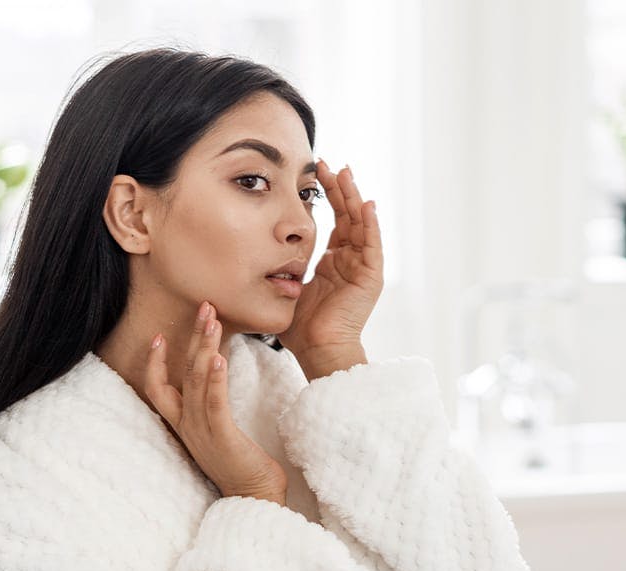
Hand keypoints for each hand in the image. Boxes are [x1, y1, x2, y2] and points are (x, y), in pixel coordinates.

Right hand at [145, 301, 287, 503]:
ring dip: (204, 347)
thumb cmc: (242, 465)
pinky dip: (214, 379)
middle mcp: (188, 426)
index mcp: (184, 425)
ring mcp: (202, 431)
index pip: (157, 389)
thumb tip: (216, 382)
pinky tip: (218, 358)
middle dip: (192, 338)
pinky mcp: (222, 437)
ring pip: (196, 381)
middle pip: (181, 373)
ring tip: (212, 320)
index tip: (159, 335)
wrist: (254, 497)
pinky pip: (214, 403)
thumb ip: (213, 408)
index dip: (154, 362)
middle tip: (204, 307)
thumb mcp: (220, 433)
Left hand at [275, 160, 383, 366]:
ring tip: (346, 173)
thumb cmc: (300, 329)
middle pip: (348, 216)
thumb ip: (280, 273)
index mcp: (332, 264)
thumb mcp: (287, 290)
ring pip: (361, 224)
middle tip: (329, 164)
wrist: (317, 350)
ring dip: (354, 198)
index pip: (334, 222)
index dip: (327, 198)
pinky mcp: (370, 277)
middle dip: (339, 189)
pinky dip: (371, 224)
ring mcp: (362, 268)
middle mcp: (349, 262)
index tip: (315, 174)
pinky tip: (366, 204)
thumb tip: (252, 261)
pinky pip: (373, 245)